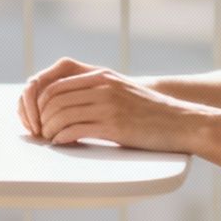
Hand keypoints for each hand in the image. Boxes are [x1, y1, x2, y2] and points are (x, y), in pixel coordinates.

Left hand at [18, 57, 204, 153]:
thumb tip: (67, 103)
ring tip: (48, 139)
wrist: (181, 121)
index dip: (40, 103)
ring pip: (61, 115)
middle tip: (39, 132)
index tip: (38, 117)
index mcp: (102, 76)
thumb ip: (97, 91)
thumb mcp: (121, 90)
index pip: (56, 84)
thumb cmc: (150, 112)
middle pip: (53, 99)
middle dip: (40, 118)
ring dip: (48, 130)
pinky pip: (75, 131)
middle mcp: (103, 87)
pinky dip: (61, 139)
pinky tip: (61, 143)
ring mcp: (108, 106)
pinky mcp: (114, 127)